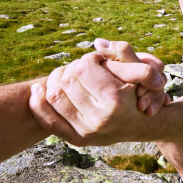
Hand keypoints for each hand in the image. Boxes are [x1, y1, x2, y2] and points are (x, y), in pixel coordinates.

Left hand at [29, 39, 168, 145]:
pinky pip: (47, 120)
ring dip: (56, 80)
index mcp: (115, 99)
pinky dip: (38, 102)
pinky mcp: (77, 140)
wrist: (143, 125)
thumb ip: (121, 51)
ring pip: (54, 96)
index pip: (84, 68)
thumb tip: (97, 43)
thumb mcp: (140, 69)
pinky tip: (39, 88)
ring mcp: (87, 132)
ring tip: (70, 76)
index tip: (98, 61)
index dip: (89, 59)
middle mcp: (99, 118)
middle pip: (67, 81)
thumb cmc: (140, 92)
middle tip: (85, 69)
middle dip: (73, 68)